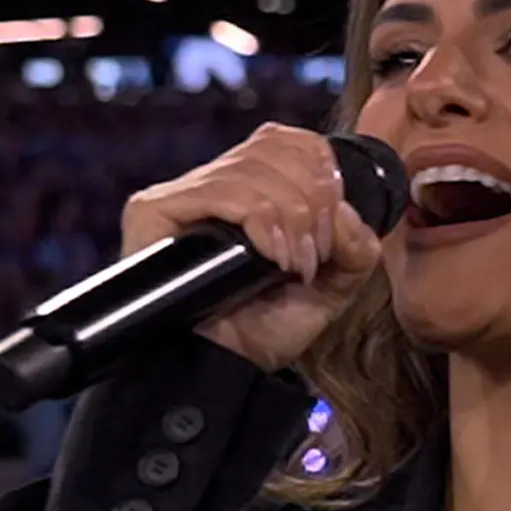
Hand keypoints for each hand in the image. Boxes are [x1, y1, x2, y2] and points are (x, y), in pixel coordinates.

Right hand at [121, 121, 381, 372]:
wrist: (229, 370)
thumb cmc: (269, 330)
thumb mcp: (334, 288)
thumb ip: (357, 248)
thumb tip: (347, 209)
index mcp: (257, 186)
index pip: (297, 140)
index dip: (325, 177)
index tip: (329, 234)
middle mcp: (217, 182)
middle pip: (279, 149)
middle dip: (313, 206)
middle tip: (311, 259)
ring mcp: (183, 195)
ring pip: (255, 170)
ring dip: (291, 221)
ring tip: (291, 267)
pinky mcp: (153, 211)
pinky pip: (221, 190)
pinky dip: (260, 221)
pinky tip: (270, 257)